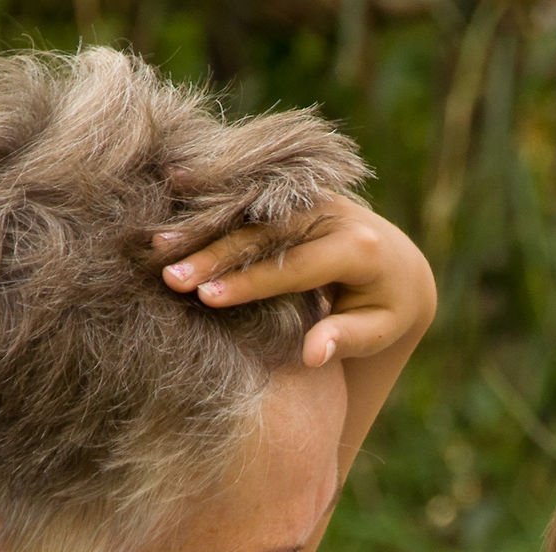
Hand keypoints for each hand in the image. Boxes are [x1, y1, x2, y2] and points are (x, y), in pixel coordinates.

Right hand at [157, 197, 435, 368]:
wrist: (398, 262)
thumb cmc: (384, 309)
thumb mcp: (378, 330)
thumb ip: (345, 339)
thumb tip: (312, 357)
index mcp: (359, 249)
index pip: (295, 267)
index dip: (250, 282)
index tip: (206, 298)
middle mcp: (334, 213)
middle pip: (265, 234)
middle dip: (214, 254)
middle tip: (169, 275)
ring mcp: (312, 195)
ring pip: (250, 210)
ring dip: (203, 226)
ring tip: (157, 245)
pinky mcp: (295, 189)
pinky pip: (248, 195)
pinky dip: (210, 201)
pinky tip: (168, 195)